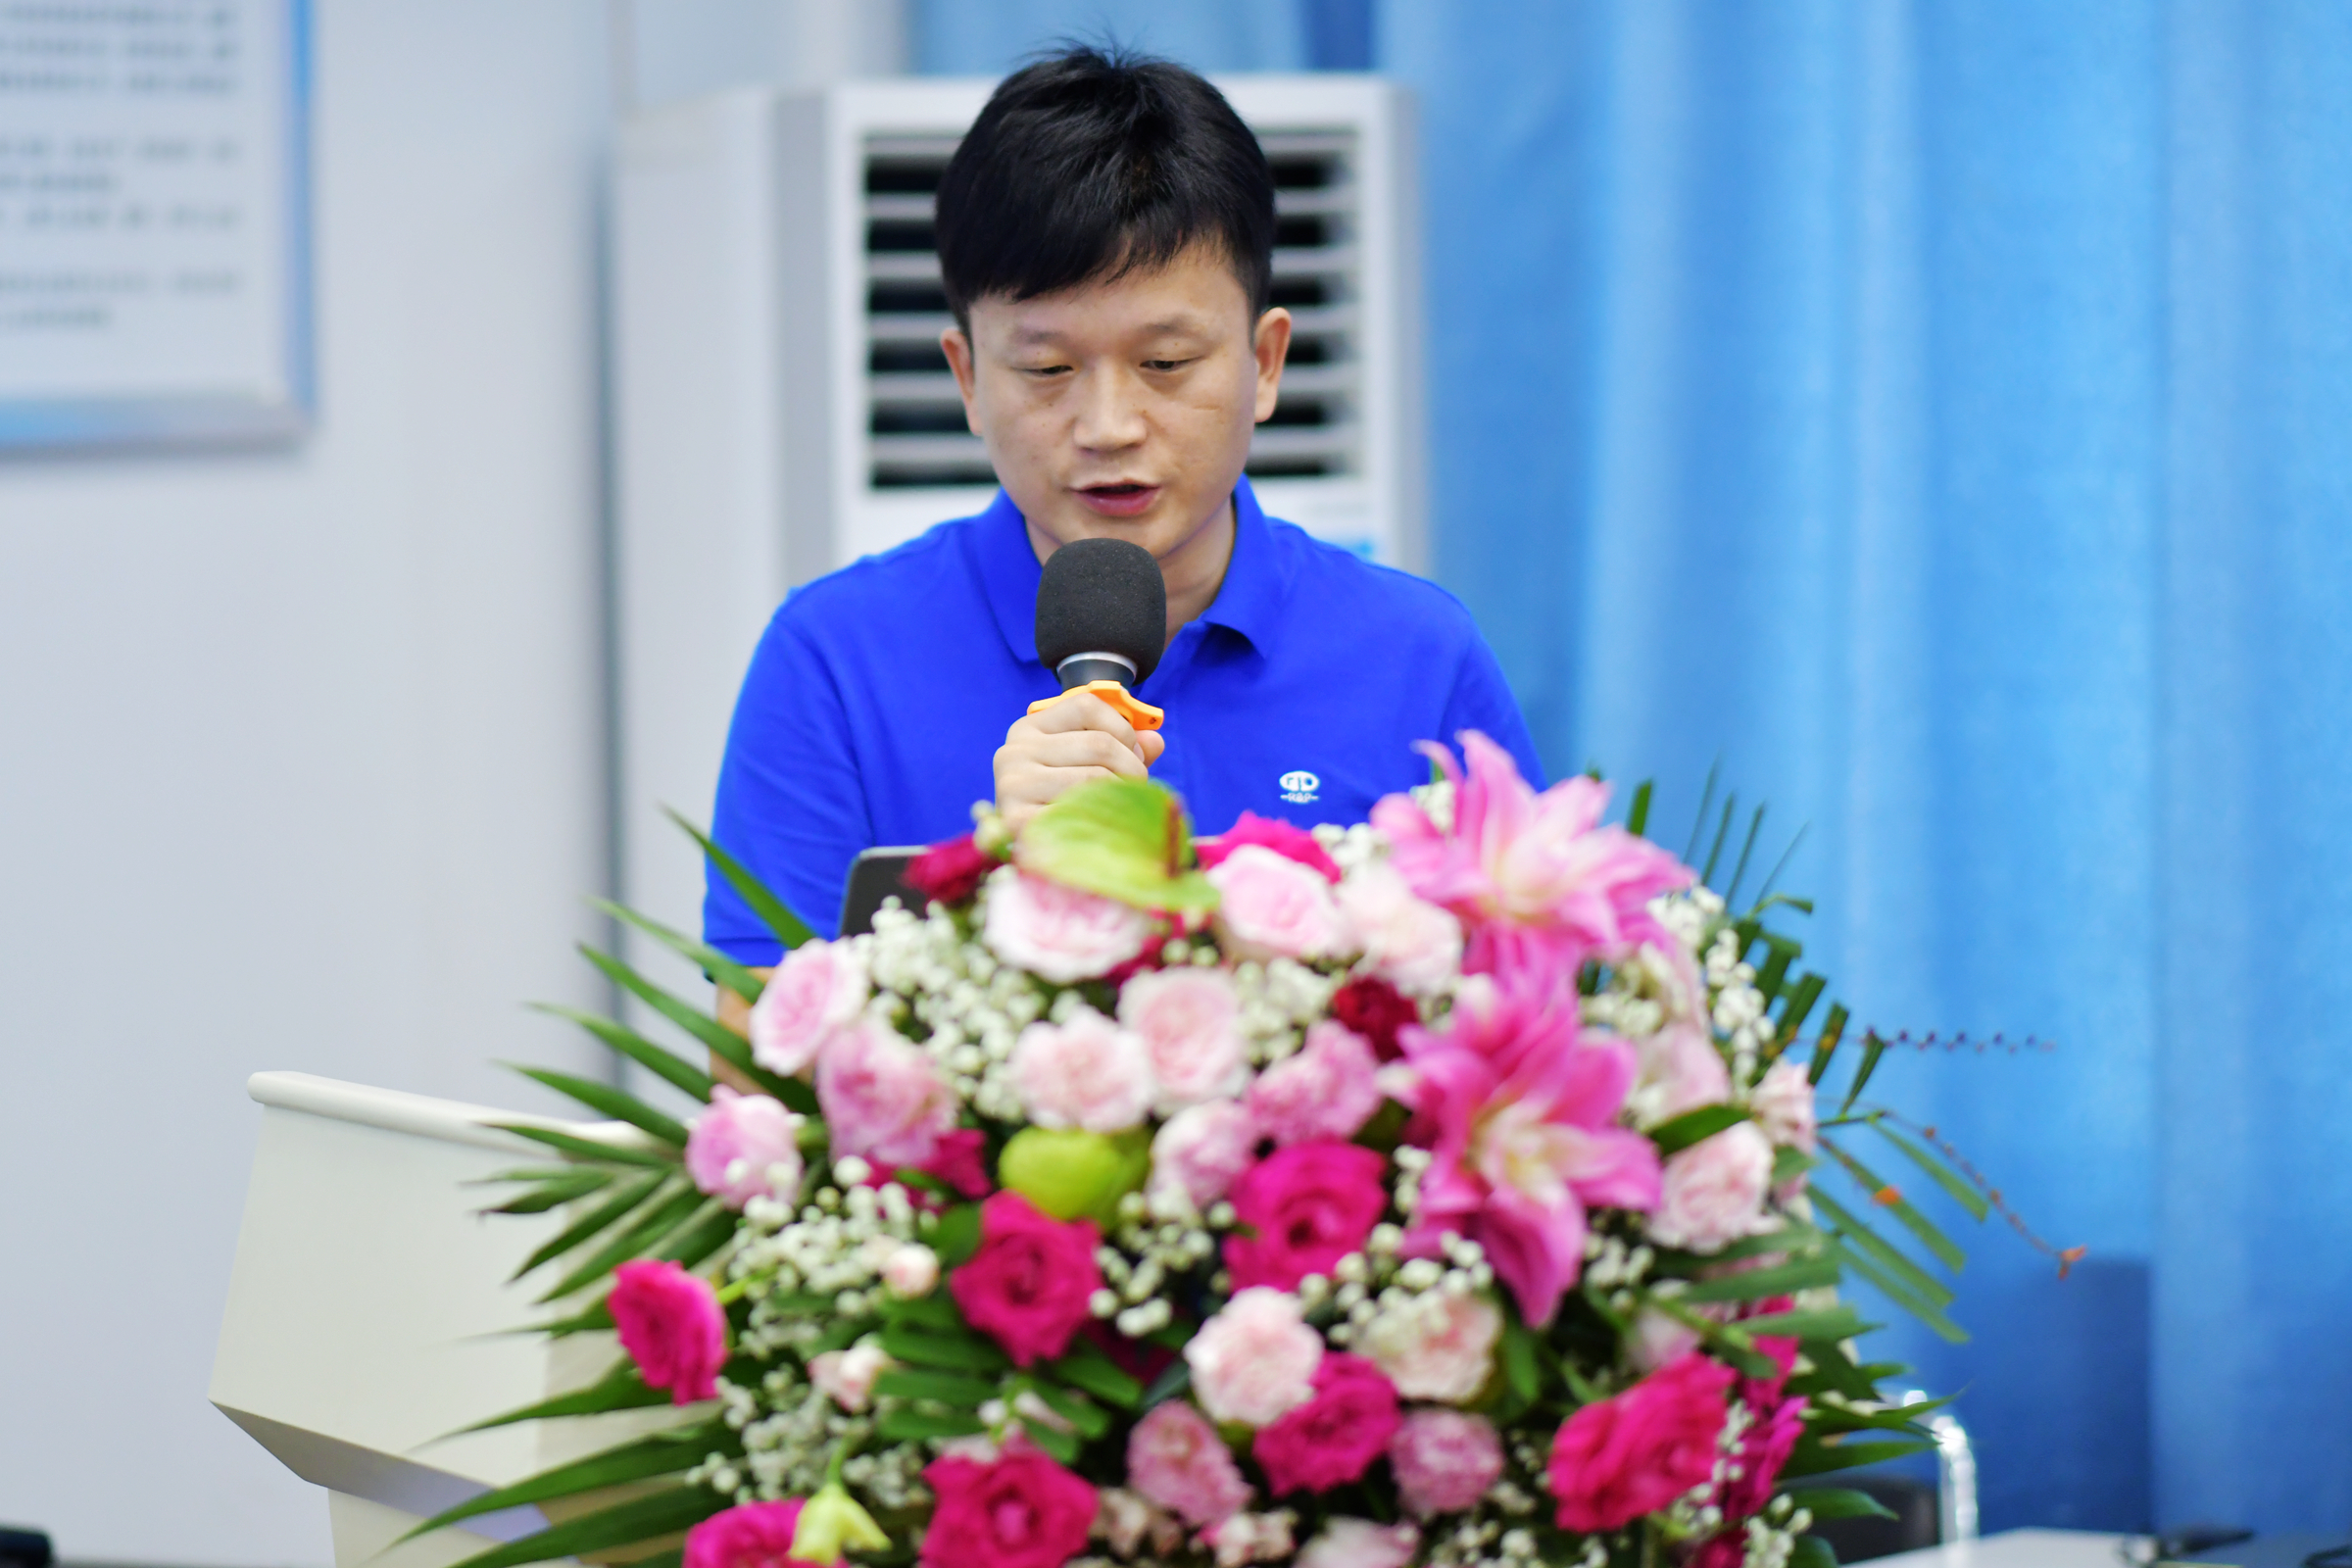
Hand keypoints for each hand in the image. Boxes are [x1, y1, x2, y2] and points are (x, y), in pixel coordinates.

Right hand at [994, 691, 1166, 831]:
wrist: (1031, 848)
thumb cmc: (1061, 800)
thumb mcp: (1086, 763)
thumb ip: (1122, 747)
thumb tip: (1155, 742)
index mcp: (1030, 728)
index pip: (1087, 706)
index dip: (1124, 730)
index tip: (1135, 755)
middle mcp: (1014, 751)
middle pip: (1099, 745)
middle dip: (1132, 768)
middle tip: (1136, 790)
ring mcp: (1013, 785)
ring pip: (1094, 778)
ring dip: (1122, 796)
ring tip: (1121, 810)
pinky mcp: (1018, 820)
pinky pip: (1081, 812)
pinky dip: (1104, 821)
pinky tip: (1104, 828)